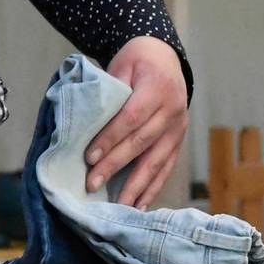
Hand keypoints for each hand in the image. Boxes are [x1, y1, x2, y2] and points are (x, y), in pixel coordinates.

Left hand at [87, 36, 188, 207]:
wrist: (165, 58)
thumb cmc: (137, 62)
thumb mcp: (121, 65)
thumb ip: (108, 93)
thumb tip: (84, 126)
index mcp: (158, 88)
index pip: (131, 118)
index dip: (110, 139)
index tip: (89, 157)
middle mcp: (173, 110)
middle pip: (141, 143)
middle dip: (115, 165)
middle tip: (92, 184)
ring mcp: (179, 128)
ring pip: (157, 161)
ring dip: (136, 186)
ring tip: (118, 206)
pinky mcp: (179, 141)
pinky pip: (167, 167)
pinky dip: (153, 187)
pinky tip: (140, 204)